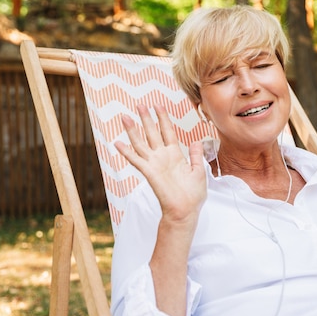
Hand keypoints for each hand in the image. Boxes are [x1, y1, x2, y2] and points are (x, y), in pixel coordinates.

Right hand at [115, 104, 206, 221]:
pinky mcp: (149, 172)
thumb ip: (196, 156)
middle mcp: (163, 157)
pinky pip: (136, 160)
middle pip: (152, 133)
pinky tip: (117, 143)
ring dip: (133, 131)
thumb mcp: (199, 171)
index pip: (168, 132)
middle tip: (139, 105)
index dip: (163, 118)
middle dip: (146, 119)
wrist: (186, 210)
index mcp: (176, 155)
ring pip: (141, 143)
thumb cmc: (193, 195)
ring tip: (126, 117)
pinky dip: (126, 152)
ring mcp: (155, 164)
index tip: (158, 105)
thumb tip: (196, 141)